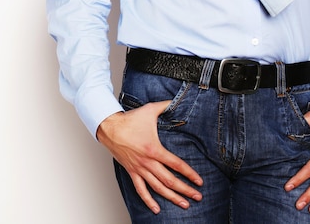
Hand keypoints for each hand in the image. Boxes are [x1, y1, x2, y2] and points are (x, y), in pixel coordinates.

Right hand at [96, 100, 202, 214]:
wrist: (110, 128)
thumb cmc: (129, 120)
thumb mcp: (150, 110)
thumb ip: (165, 105)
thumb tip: (176, 100)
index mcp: (154, 149)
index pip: (176, 165)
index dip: (189, 174)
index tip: (199, 181)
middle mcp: (148, 162)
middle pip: (169, 180)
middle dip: (185, 190)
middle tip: (197, 197)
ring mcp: (139, 169)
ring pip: (158, 188)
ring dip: (172, 197)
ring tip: (184, 204)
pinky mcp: (131, 172)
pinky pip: (140, 190)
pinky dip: (149, 201)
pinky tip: (157, 209)